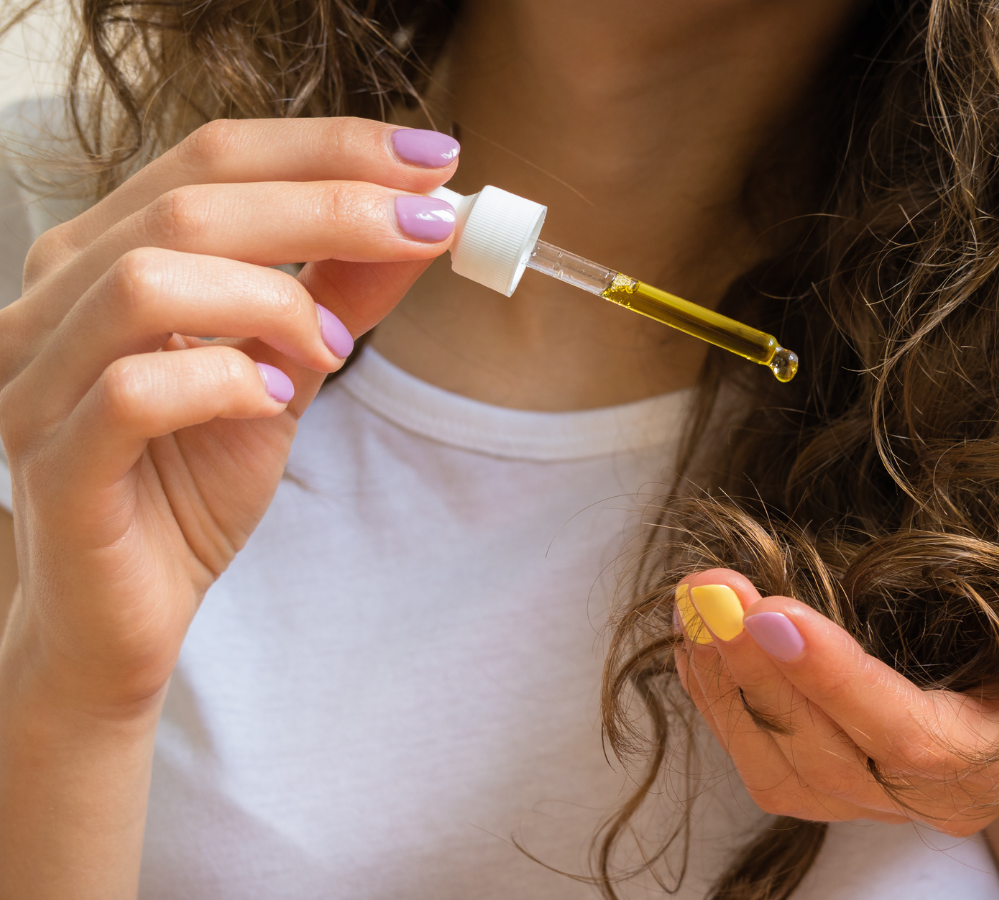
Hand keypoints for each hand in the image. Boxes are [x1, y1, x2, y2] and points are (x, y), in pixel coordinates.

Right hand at [0, 117, 459, 712]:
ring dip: (270, 299)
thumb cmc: (189, 485)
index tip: (434, 158)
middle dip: (331, 202)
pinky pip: (133, 392)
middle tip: (429, 225)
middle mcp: (53, 300)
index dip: (329, 147)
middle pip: (189, 202)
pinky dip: (223, 383)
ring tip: (330, 348)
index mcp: (104, 256)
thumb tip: (420, 224)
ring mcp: (36, 379)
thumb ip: (336, 296)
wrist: (125, 612)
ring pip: (148, 280)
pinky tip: (270, 401)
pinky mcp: (50, 463)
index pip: (214, 158)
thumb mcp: (281, 371)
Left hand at [674, 568, 998, 834]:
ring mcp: (872, 799)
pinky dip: (717, 700)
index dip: (834, 679)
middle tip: (711, 589)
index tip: (772, 611)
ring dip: (724, 684)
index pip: (908, 739)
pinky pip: (760, 760)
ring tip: (694, 605)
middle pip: (827, 755)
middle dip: (756, 669)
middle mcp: (929, 799)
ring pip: (779, 768)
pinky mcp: (829, 784)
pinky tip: (697, 642)